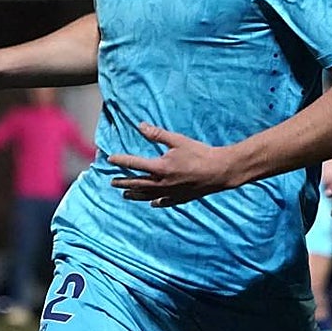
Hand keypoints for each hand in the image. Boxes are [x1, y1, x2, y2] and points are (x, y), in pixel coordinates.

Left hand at [108, 123, 222, 206]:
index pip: (134, 164)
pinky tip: (152, 203)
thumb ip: (157, 134)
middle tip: (113, 182)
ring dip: (135, 194)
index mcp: (160, 167)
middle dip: (124, 182)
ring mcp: (171, 193)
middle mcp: (162, 183)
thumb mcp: (177, 140)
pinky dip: (157, 202)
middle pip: (137, 183)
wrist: (220, 170)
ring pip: (148, 196)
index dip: (121, 160)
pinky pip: (165, 202)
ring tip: (126, 195)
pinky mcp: (181, 198)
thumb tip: (141, 126)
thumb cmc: (199, 153)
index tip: (111, 159)